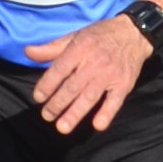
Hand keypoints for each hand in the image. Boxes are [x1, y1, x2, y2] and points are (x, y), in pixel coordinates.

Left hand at [26, 12, 153, 134]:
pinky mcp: (124, 83)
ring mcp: (110, 74)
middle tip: (47, 116)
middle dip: (57, 104)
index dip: (47, 85)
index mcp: (80, 48)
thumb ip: (51, 48)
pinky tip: (98, 125)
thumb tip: (28, 52)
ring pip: (90, 96)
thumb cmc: (100, 35)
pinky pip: (115, 100)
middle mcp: (95, 62)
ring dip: (75, 113)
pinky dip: (107, 113)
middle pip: (72, 87)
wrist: (134, 33)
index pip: (59, 70)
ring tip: (62, 127)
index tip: (38, 98)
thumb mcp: (75, 36)